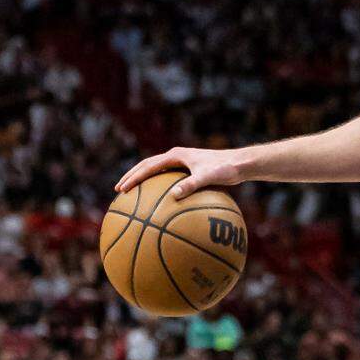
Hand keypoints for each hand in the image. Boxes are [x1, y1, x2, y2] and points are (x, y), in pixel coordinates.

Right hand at [114, 147, 245, 199]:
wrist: (240, 163)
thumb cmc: (226, 168)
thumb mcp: (209, 177)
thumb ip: (192, 185)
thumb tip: (174, 196)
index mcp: (176, 155)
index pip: (148, 166)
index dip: (133, 178)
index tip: (121, 190)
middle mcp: (177, 157)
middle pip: (147, 166)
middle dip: (132, 177)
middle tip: (118, 191)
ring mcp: (182, 163)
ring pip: (156, 171)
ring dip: (143, 181)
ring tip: (132, 195)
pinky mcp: (189, 170)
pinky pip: (169, 179)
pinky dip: (159, 188)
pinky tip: (159, 204)